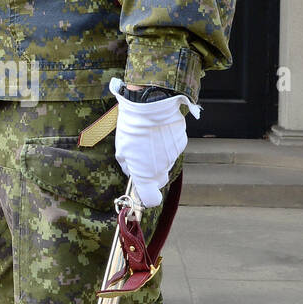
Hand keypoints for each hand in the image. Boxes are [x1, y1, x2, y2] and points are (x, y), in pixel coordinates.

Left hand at [109, 76, 201, 206]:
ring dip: (159, 156)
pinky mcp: (181, 143)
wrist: (151, 104)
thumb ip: (127, 165)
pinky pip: (173, 148)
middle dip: (152, 174)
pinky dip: (167, 144)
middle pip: (159, 179)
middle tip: (142, 159)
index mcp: (145, 174)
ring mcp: (173, 156)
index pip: (151, 198)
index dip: (148, 196)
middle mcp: (161, 168)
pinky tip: (159, 131)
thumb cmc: (132, 127)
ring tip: (149, 138)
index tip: (143, 190)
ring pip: (166, 162)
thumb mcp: (121, 148)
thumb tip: (131, 169)